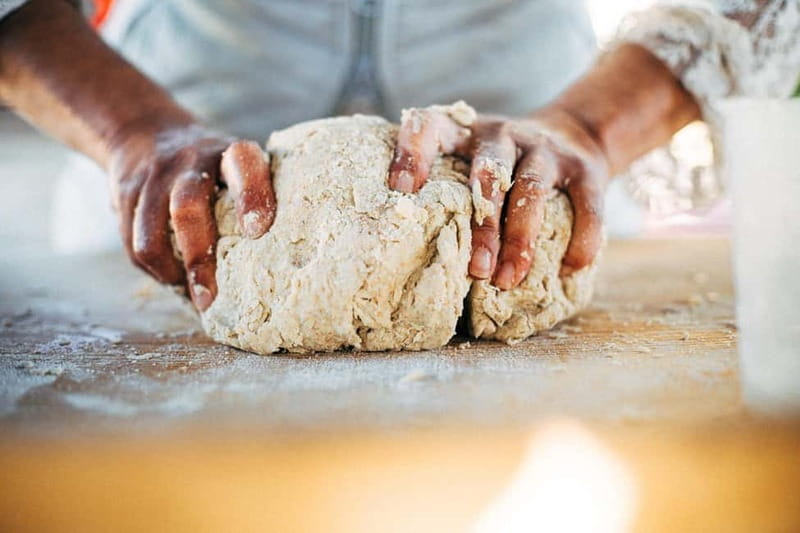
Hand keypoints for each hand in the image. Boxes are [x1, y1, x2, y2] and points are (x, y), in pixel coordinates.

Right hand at [108, 123, 274, 310]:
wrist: (148, 133)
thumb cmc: (216, 168)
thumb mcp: (241, 168)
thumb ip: (259, 199)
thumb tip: (282, 264)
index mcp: (230, 154)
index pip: (242, 166)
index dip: (251, 196)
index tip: (257, 232)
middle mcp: (191, 160)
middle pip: (188, 207)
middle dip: (198, 257)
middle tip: (211, 297)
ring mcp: (155, 177)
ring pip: (151, 233)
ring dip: (171, 273)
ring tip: (192, 296)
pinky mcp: (125, 194)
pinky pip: (133, 243)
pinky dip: (155, 270)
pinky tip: (174, 280)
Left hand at [389, 106, 607, 289]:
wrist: (575, 133)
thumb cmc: (502, 167)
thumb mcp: (470, 161)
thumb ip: (444, 189)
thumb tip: (402, 250)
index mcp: (464, 132)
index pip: (430, 127)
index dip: (413, 153)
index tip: (401, 191)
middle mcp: (502, 134)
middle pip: (487, 173)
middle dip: (481, 225)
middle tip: (474, 271)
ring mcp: (545, 149)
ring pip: (531, 190)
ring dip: (520, 239)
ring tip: (507, 279)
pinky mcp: (585, 168)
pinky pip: (586, 205)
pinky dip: (582, 238)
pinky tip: (569, 268)